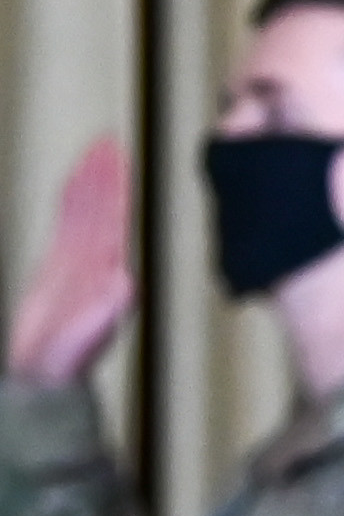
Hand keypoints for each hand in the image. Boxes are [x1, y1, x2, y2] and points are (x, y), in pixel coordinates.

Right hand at [6, 136, 131, 391]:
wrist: (44, 373)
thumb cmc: (69, 357)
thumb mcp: (90, 332)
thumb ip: (107, 308)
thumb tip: (127, 284)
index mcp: (114, 271)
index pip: (116, 220)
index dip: (116, 190)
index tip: (118, 162)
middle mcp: (102, 262)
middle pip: (104, 208)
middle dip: (105, 176)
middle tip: (107, 142)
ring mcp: (83, 261)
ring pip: (86, 212)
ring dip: (90, 183)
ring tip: (95, 151)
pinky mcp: (60, 266)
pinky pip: (67, 225)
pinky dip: (70, 202)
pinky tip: (73, 182)